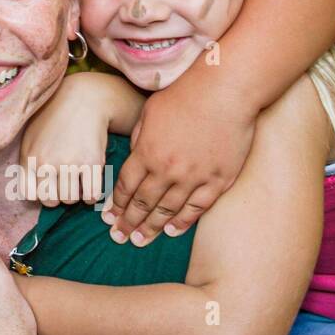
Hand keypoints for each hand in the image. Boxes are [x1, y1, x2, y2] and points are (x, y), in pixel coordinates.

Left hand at [19, 71, 118, 206]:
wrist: (83, 99)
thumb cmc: (54, 118)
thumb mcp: (30, 136)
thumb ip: (27, 161)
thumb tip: (30, 192)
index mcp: (29, 157)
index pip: (29, 194)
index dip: (39, 193)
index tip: (46, 185)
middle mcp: (47, 163)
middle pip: (50, 201)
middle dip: (57, 195)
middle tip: (64, 183)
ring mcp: (70, 164)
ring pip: (71, 200)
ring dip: (75, 194)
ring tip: (76, 180)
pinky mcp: (92, 163)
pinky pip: (92, 195)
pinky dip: (91, 196)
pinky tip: (90, 183)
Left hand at [105, 68, 254, 246]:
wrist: (225, 93)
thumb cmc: (185, 96)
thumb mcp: (149, 113)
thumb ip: (140, 139)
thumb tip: (136, 157)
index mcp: (147, 152)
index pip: (126, 186)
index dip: (117, 204)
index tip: (109, 217)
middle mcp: (168, 170)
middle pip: (143, 203)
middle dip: (129, 222)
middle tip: (119, 237)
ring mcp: (194, 177)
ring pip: (168, 210)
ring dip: (152, 228)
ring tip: (140, 241)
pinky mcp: (219, 180)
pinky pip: (198, 207)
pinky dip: (183, 221)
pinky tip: (172, 231)